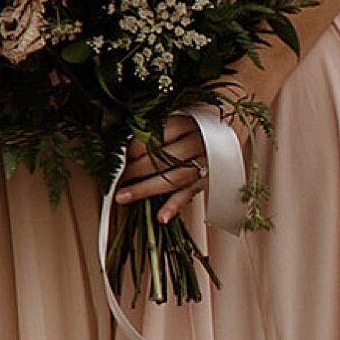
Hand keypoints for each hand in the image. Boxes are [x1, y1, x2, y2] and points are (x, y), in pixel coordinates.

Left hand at [110, 109, 209, 224]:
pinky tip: (161, 217)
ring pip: (174, 178)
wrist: (222, 144)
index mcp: (184, 123)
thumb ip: (150, 138)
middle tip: (116, 180)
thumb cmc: (188, 137)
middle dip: (135, 171)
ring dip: (145, 189)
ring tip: (123, 197)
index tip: (118, 161)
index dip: (132, 150)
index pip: (155, 136)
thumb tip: (119, 156)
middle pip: (162, 158)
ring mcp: (205, 163)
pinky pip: (189, 195)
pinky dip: (174, 206)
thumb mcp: (171, 129)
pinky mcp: (208, 182)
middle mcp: (197, 141)